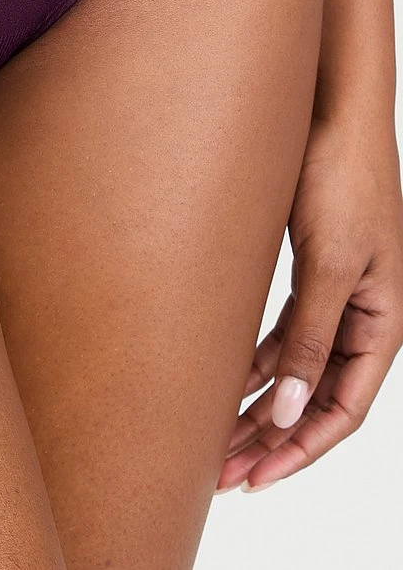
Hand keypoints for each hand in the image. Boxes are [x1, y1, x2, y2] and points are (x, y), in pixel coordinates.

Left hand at [216, 105, 402, 491]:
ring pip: (293, 368)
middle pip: (312, 397)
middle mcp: (358, 318)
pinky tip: (221, 379)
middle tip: (219, 474)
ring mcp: (333, 295)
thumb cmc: (342, 180)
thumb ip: (308, 338)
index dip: (300, 449)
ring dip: (255, 402)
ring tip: (211, 438)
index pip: (341, 410)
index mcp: (380, 325)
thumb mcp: (326, 266)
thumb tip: (287, 411)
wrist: (331, 113)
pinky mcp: (306, 270)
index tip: (256, 478)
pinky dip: (253, 360)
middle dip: (269, 438)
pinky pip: (281, 332)